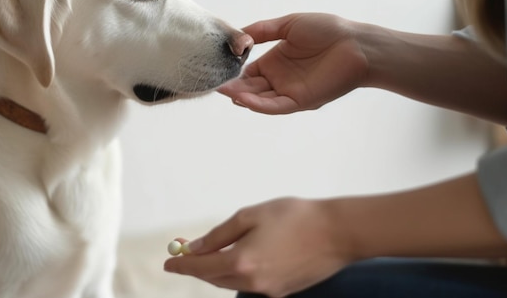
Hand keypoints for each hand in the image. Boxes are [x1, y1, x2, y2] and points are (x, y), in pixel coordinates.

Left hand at [163, 198, 352, 297]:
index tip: (168, 263)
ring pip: (231, 282)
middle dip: (197, 266)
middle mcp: (253, 282)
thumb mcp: (251, 216)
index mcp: (242, 261)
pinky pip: (250, 284)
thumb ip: (220, 234)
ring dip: (216, 269)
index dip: (182, 265)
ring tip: (210, 252)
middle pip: (214, 277)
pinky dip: (238, 273)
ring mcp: (269, 290)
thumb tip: (195, 247)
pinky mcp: (282, 291)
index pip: (201, 267)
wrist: (338, 232)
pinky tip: (240, 257)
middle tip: (185, 252)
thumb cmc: (295, 217)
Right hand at [218, 13, 367, 113]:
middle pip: (249, 87)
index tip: (215, 69)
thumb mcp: (288, 25)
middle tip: (212, 83)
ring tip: (222, 91)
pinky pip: (275, 106)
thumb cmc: (328, 30)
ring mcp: (288, 91)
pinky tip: (244, 99)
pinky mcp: (300, 101)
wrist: (356, 43)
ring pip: (259, 99)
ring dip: (241, 97)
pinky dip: (259, 105)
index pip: (247, 72)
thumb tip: (238, 35)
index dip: (232, 72)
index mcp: (275, 62)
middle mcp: (279, 79)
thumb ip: (263, 30)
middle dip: (232, 87)